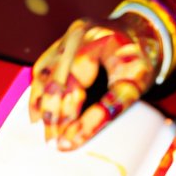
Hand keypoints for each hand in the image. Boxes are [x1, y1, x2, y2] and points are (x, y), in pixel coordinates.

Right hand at [29, 15, 159, 150]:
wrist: (139, 33)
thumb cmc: (137, 61)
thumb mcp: (131, 86)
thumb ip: (104, 111)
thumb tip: (73, 139)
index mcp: (97, 39)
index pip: (74, 78)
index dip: (67, 111)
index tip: (66, 139)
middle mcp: (75, 35)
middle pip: (54, 79)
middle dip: (52, 115)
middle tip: (53, 142)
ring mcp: (63, 39)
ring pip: (42, 76)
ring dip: (42, 108)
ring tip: (47, 135)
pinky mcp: (56, 48)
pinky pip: (40, 72)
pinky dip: (37, 96)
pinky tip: (37, 117)